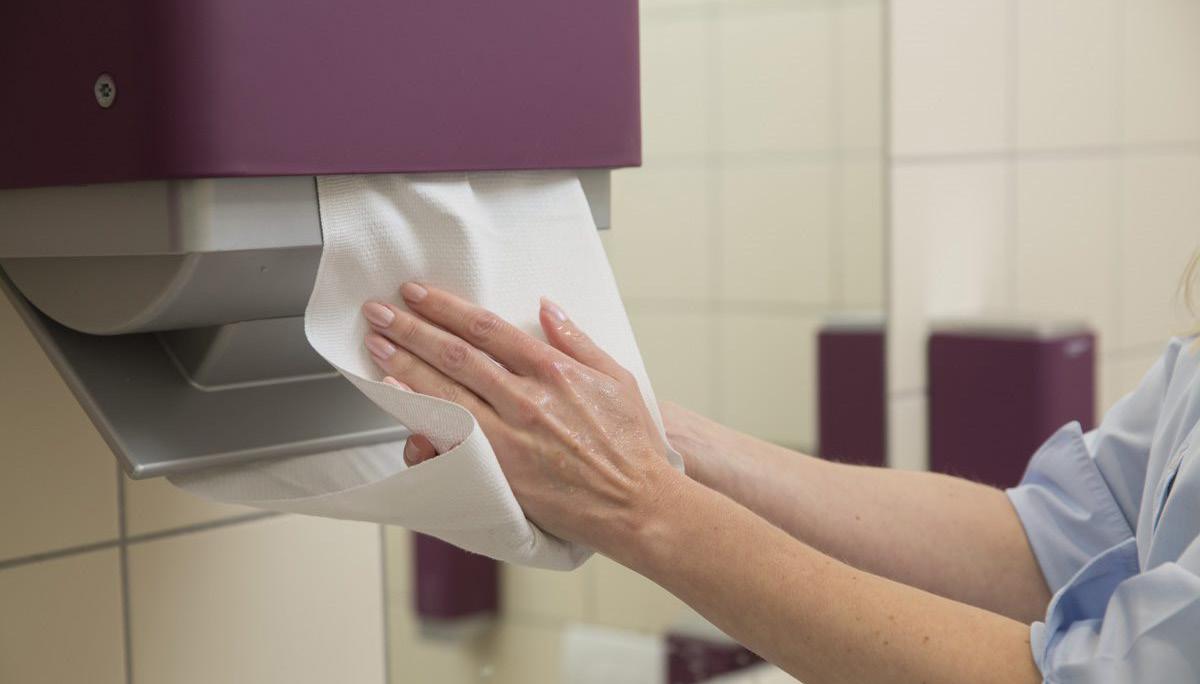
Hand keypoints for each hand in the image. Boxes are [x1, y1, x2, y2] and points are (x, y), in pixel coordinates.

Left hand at [360, 283, 679, 554]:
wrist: (636, 504)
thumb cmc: (631, 446)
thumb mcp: (617, 378)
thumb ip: (577, 340)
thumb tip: (547, 308)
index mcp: (554, 370)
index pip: (486, 329)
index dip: (446, 308)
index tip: (418, 294)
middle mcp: (527, 399)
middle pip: (456, 355)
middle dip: (412, 329)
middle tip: (379, 312)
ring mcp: (511, 436)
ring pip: (446, 393)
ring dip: (405, 365)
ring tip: (378, 345)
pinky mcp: (502, 471)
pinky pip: (451, 439)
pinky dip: (421, 417)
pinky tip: (398, 399)